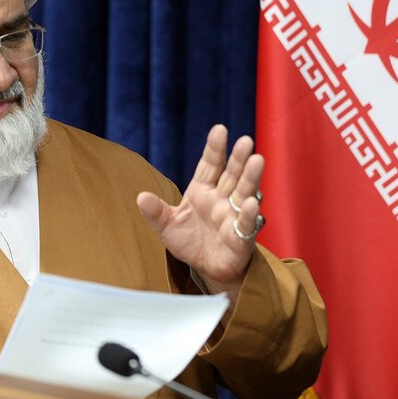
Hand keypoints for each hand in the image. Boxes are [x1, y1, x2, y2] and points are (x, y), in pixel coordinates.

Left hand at [136, 124, 263, 298]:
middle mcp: (221, 198)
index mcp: (202, 190)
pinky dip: (249, 213)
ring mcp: (233, 215)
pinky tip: (252, 203)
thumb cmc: (189, 241)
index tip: (220, 129)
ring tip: (256, 160)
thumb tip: (141, 197)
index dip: (215, 148)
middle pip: (231, 174)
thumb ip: (156, 212)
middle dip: (238, 158)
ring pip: (244, 192)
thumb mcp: (167, 226)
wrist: (205, 268)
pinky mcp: (241, 236)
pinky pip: (246, 222)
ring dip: (250, 177)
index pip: (210, 164)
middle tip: (245, 140)